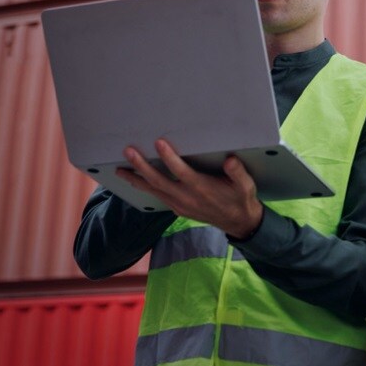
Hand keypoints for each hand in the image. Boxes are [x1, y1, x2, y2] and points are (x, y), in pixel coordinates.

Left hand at [117, 139, 263, 238]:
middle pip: (159, 181)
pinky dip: (145, 188)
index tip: (159, 143)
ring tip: (120, 170)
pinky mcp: (178, 209)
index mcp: (202, 189)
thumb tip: (230, 160)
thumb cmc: (241, 199)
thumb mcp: (246, 186)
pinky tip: (136, 181)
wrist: (238, 223)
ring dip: (136, 179)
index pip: (181, 172)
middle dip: (142, 166)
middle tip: (128, 152)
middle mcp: (187, 198)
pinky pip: (157, 197)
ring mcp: (181, 205)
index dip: (169, 157)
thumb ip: (238, 172)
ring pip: (154, 191)